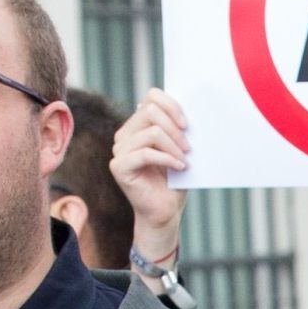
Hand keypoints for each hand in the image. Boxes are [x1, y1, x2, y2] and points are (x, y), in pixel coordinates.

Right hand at [110, 91, 188, 270]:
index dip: (172, 105)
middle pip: (150, 110)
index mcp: (138, 125)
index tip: (187, 124)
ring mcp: (119, 150)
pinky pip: (146, 153)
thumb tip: (188, 109)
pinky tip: (180, 168)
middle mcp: (125, 134)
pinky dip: (167, 159)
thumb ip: (178, 128)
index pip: (152, 97)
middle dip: (175, 128)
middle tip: (189, 148)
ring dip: (174, 146)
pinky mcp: (119, 166)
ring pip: (151, 131)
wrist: (165, 212)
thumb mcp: (180, 149)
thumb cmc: (175, 180)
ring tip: (185, 160)